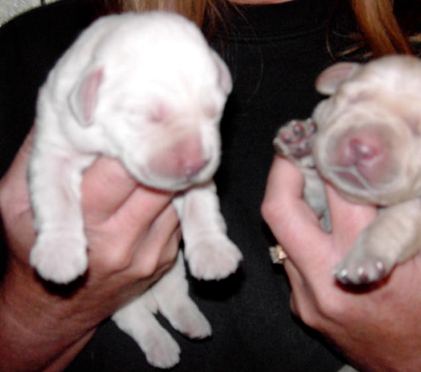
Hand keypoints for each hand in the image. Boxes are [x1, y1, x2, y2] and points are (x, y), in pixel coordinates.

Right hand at [0, 129, 180, 370]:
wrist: (55, 309)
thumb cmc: (30, 249)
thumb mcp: (16, 201)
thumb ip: (34, 156)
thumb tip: (69, 113)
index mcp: (84, 221)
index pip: (124, 170)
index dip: (132, 143)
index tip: (131, 126)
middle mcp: (122, 240)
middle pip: (160, 181)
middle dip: (157, 155)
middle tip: (152, 134)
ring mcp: (149, 253)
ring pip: (180, 196)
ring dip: (170, 174)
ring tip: (154, 157)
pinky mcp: (166, 258)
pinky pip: (183, 216)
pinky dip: (175, 196)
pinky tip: (158, 184)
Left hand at [262, 143, 420, 370]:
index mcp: (359, 266)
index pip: (333, 197)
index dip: (325, 158)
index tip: (321, 134)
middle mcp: (322, 284)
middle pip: (280, 214)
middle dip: (283, 172)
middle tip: (299, 147)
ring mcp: (306, 299)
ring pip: (281, 237)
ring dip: (292, 202)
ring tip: (311, 178)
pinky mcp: (302, 308)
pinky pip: (290, 260)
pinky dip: (302, 233)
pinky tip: (323, 222)